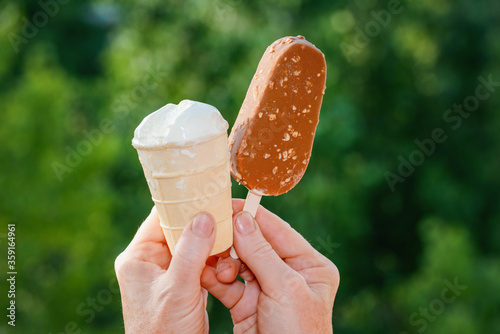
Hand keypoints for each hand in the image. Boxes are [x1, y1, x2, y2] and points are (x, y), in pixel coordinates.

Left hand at [114, 207, 221, 332]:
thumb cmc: (163, 332)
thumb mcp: (178, 290)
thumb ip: (191, 252)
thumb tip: (204, 216)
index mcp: (138, 257)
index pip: (161, 217)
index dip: (183, 202)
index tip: (208, 190)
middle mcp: (150, 262)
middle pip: (179, 229)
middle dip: (203, 222)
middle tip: (227, 211)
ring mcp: (166, 273)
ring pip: (192, 245)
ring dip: (211, 242)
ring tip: (232, 234)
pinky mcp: (181, 284)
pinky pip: (199, 262)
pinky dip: (213, 258)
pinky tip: (228, 256)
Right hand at [202, 199, 339, 333]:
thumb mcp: (285, 290)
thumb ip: (262, 253)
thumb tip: (243, 219)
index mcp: (309, 267)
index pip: (279, 232)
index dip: (254, 216)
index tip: (230, 202)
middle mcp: (289, 275)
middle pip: (256, 245)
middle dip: (233, 240)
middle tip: (211, 228)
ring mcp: (267, 290)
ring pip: (238, 263)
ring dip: (222, 260)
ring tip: (210, 258)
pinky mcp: (247, 306)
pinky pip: (228, 285)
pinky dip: (215, 279)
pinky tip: (204, 273)